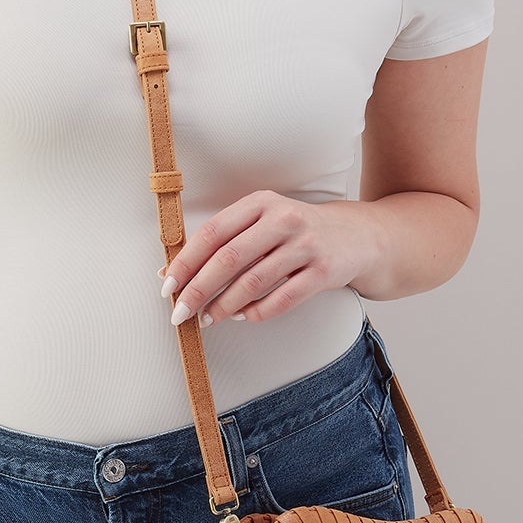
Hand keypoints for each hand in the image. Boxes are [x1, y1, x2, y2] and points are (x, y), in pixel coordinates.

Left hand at [157, 191, 375, 326]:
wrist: (356, 236)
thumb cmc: (295, 232)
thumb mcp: (262, 222)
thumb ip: (223, 242)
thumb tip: (172, 272)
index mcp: (260, 203)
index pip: (212, 233)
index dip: (186, 261)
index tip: (167, 285)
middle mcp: (283, 219)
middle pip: (228, 259)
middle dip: (198, 290)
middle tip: (180, 313)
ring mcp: (305, 245)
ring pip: (253, 282)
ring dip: (224, 306)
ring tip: (208, 319)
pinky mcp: (322, 272)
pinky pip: (282, 300)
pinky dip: (257, 312)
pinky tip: (243, 317)